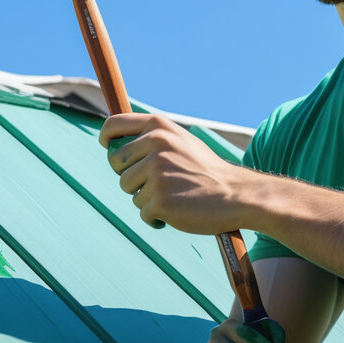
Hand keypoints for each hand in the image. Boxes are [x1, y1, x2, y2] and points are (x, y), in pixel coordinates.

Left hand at [100, 113, 251, 232]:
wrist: (236, 194)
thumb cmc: (207, 170)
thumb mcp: (182, 141)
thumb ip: (153, 138)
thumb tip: (116, 143)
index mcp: (159, 127)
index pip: (113, 125)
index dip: (106, 138)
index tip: (107, 146)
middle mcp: (155, 145)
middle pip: (116, 163)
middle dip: (130, 176)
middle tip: (157, 182)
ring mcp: (156, 172)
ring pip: (128, 189)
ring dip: (145, 197)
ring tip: (172, 195)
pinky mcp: (159, 199)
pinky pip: (143, 212)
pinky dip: (156, 217)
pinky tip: (177, 212)